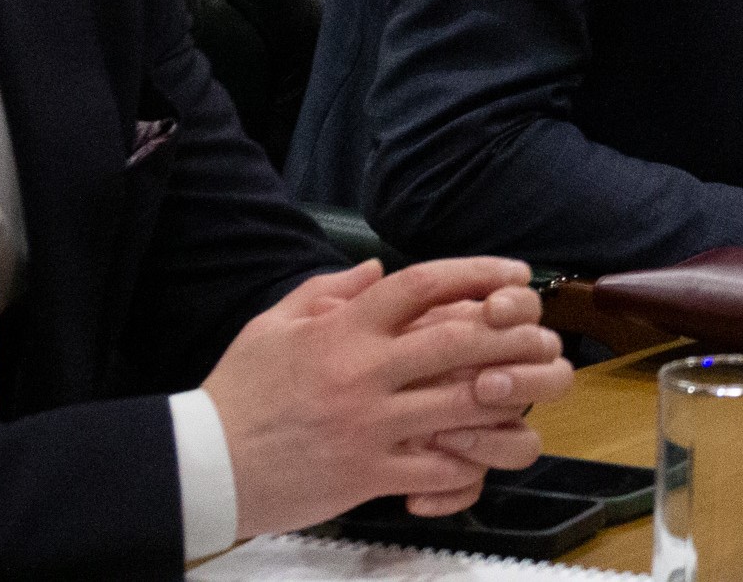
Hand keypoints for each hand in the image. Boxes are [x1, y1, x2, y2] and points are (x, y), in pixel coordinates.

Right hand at [204, 259, 572, 539]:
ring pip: (462, 406)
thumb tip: (376, 266)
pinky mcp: (369, 474)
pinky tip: (487, 449)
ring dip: (507, 396)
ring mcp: (370, 426)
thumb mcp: (272, 327)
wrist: (200, 468)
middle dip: (511, 334)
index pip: (421, 285)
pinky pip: (439, 467)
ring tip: (533, 388)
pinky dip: (471, 460)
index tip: (513, 274)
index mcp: (342, 331)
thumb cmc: (238, 394)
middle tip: (542, 331)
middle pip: (458, 341)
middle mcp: (363, 373)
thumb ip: (327, 291)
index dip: (476, 272)